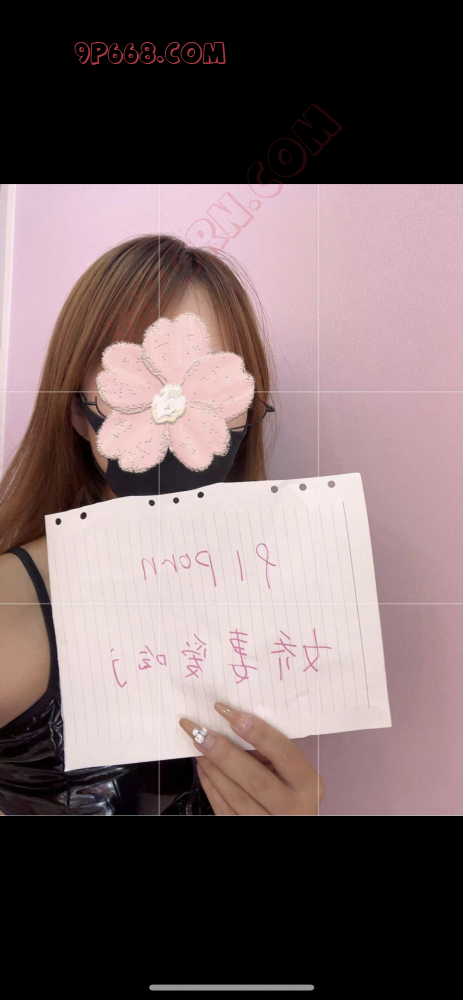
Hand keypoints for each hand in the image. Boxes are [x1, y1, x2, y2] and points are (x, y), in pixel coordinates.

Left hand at [179, 702, 324, 814]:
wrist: (290, 822)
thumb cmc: (291, 789)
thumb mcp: (293, 772)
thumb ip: (271, 754)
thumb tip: (233, 728)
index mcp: (309, 785)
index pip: (284, 753)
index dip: (258, 732)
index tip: (229, 713)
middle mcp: (294, 808)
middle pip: (256, 779)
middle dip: (225, 753)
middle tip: (201, 731)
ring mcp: (271, 823)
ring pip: (236, 797)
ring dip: (212, 769)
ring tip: (198, 745)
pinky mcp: (248, 832)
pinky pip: (225, 810)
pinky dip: (211, 787)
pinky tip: (203, 768)